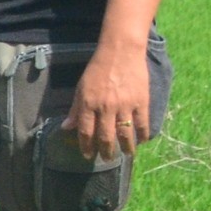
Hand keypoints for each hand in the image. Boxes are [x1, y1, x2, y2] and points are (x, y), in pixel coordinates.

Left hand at [64, 41, 155, 160]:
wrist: (121, 52)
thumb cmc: (98, 68)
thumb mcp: (81, 88)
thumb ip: (76, 109)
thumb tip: (67, 128)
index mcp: (89, 104)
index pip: (86, 132)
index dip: (86, 146)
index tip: (88, 155)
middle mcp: (106, 107)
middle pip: (106, 137)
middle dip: (106, 151)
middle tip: (107, 159)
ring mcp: (125, 105)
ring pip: (125, 134)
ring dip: (126, 148)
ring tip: (126, 154)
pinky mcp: (141, 101)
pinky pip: (143, 123)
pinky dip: (143, 135)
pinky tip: (141, 141)